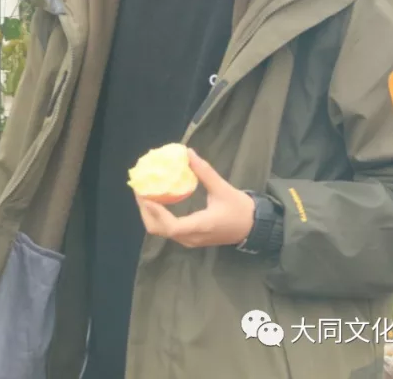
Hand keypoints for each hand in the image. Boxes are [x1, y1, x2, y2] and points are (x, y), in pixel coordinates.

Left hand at [135, 148, 255, 248]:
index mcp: (201, 226)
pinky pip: (167, 229)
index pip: (172, 226)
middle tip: (140, 190)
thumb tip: (188, 152)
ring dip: (150, 213)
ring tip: (145, 193)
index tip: (145, 195)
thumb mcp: (222, 188)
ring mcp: (189, 240)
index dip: (156, 212)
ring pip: (161, 231)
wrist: (253, 227)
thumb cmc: (239, 209)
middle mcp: (191, 238)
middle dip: (146, 211)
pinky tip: (156, 200)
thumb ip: (204, 172)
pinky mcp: (189, 238)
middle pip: (159, 230)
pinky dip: (158, 216)